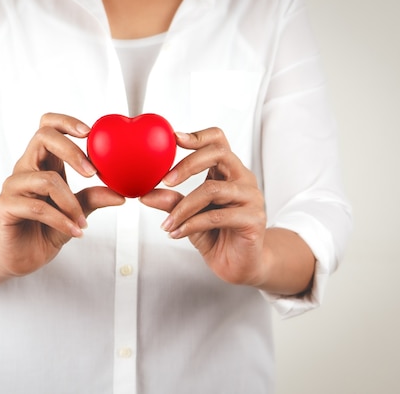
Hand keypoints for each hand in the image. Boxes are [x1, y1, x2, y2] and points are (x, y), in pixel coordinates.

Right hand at [0, 113, 124, 276]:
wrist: (22, 258)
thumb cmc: (47, 229)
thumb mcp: (76, 212)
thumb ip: (93, 198)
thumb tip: (121, 195)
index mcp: (43, 162)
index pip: (47, 125)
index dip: (66, 122)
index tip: (89, 133)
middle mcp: (25, 168)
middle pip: (42, 137)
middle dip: (72, 151)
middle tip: (93, 173)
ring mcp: (12, 186)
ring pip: (45, 179)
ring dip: (71, 202)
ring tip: (83, 221)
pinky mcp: (4, 206)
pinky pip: (37, 207)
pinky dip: (61, 220)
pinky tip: (76, 231)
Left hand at [140, 128, 267, 286]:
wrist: (238, 265)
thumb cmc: (215, 234)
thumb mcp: (188, 215)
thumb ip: (171, 201)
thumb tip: (145, 193)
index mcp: (228, 171)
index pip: (218, 140)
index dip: (198, 136)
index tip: (174, 138)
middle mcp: (243, 179)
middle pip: (219, 154)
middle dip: (187, 164)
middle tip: (165, 180)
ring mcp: (251, 197)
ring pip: (213, 189)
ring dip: (183, 206)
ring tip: (167, 223)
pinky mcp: (253, 219)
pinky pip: (217, 216)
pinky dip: (191, 224)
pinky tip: (177, 233)